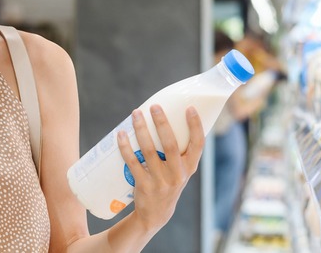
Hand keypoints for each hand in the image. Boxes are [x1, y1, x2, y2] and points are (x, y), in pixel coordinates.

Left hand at [117, 105, 204, 233]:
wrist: (156, 214)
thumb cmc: (168, 182)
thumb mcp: (179, 170)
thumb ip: (177, 151)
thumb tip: (163, 117)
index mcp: (189, 167)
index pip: (198, 144)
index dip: (196, 126)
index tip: (189, 108)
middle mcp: (178, 174)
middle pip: (171, 145)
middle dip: (162, 123)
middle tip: (154, 106)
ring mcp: (161, 181)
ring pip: (149, 151)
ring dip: (141, 130)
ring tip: (136, 114)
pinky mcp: (144, 186)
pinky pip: (133, 163)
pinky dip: (126, 147)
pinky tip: (121, 135)